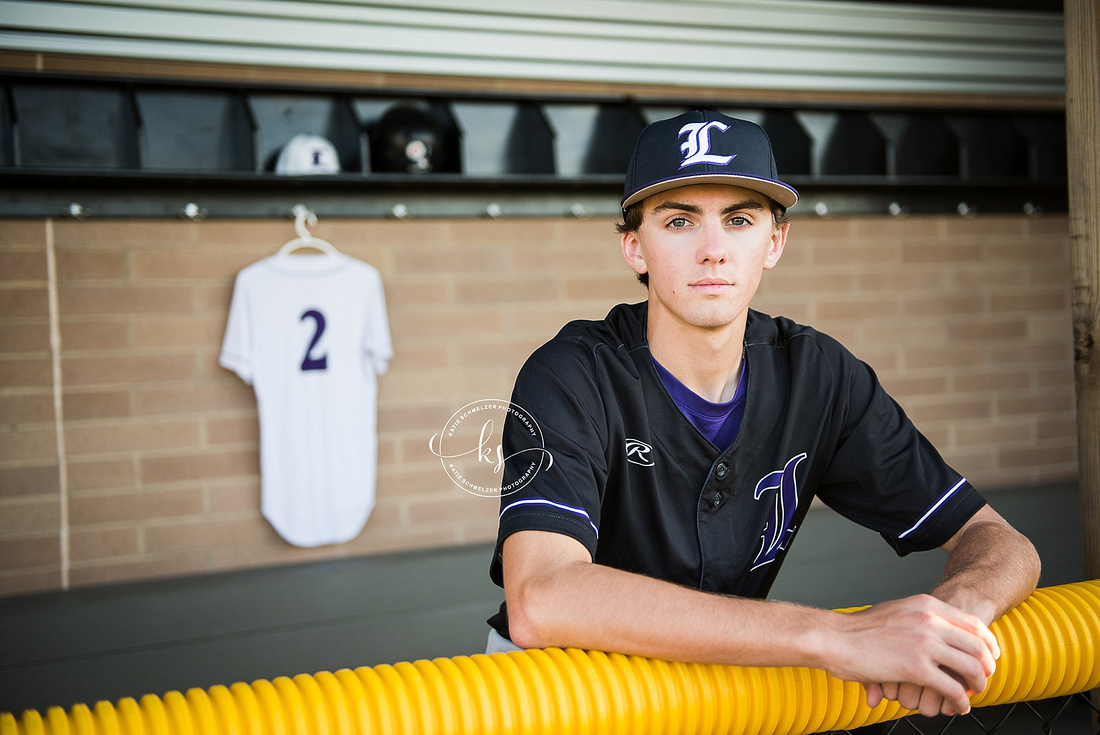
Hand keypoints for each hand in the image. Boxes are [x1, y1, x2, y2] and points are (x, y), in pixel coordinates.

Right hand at [825, 594, 998, 716]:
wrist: (834, 638)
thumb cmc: (858, 629)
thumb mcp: (896, 612)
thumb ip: (919, 619)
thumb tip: (934, 632)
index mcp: (925, 606)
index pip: (973, 623)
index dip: (987, 643)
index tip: (990, 656)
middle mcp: (929, 621)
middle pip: (978, 646)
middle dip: (987, 666)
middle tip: (984, 678)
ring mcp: (925, 644)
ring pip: (971, 668)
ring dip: (978, 685)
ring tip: (973, 693)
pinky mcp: (917, 668)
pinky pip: (953, 688)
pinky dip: (962, 700)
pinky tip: (959, 704)